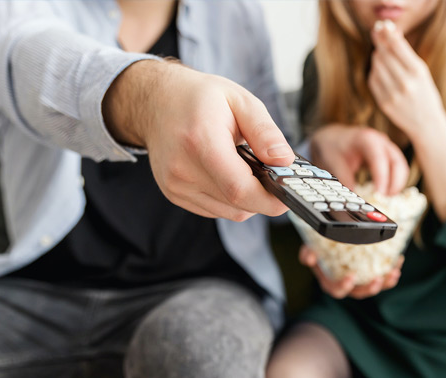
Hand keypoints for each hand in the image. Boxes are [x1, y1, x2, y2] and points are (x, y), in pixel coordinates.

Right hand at [103, 60, 294, 220]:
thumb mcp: (240, 100)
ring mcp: (175, 185)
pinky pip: (215, 209)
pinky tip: (229, 174)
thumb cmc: (199, 98)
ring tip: (247, 168)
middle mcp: (182, 169)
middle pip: (236, 204)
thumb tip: (285, 161)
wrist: (156, 101)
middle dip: (263, 197)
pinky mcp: (174, 194)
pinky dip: (230, 199)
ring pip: (228, 212)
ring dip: (247, 198)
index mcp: (200, 141)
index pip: (238, 188)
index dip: (270, 199)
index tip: (289, 195)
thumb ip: (265, 132)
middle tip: (274, 176)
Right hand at [299, 245, 403, 299]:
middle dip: (370, 289)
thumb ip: (307, 253)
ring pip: (374, 287)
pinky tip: (398, 260)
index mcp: (331, 282)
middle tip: (378, 280)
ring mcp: (360, 281)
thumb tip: (309, 258)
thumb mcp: (309, 249)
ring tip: (394, 272)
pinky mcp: (371, 274)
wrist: (329, 244)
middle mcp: (347, 285)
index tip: (351, 277)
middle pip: (359, 293)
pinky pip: (383, 276)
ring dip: (386, 282)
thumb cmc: (319, 249)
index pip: (337, 290)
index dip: (344, 286)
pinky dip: (391, 270)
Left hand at [310, 124, 408, 195]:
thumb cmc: (333, 146)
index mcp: (367, 139)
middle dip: (395, 183)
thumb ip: (344, 180)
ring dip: (396, 184)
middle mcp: (381, 141)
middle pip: (397, 162)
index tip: (379, 194)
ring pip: (401, 167)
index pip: (379, 158)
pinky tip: (385, 193)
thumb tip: (353, 199)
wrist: (333, 137)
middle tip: (385, 199)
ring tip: (385, 198)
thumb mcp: (334, 162)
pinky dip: (394, 182)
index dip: (382, 177)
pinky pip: (397, 169)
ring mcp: (387, 148)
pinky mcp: (388, 156)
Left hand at [368, 21, 445, 137]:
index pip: (397, 45)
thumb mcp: (422, 71)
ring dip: (378, 56)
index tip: (383, 25)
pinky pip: (373, 80)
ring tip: (383, 54)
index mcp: (418, 71)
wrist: (426, 123)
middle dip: (380, 41)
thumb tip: (391, 32)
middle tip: (377, 32)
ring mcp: (393, 94)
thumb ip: (406, 53)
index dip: (387, 33)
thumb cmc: (425, 93)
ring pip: (376, 65)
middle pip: (384, 54)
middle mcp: (405, 82)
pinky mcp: (384, 103)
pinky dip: (375, 71)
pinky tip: (381, 70)